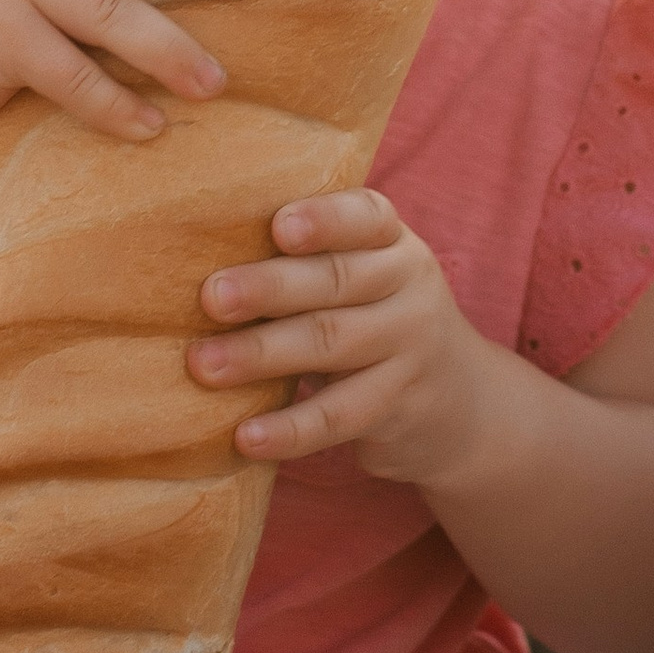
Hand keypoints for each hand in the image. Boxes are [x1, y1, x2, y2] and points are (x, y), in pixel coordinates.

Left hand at [187, 191, 497, 490]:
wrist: (458, 403)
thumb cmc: (375, 319)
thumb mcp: (364, 277)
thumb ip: (307, 261)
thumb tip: (195, 257)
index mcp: (392, 241)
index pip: (365, 217)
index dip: (324, 219)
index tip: (278, 226)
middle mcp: (409, 285)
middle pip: (336, 281)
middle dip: (269, 287)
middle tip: (210, 297)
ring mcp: (410, 346)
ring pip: (332, 344)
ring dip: (262, 354)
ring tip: (203, 365)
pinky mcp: (400, 405)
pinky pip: (340, 416)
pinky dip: (291, 428)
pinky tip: (246, 435)